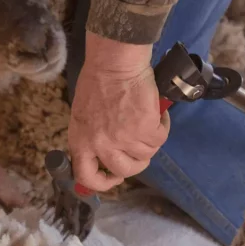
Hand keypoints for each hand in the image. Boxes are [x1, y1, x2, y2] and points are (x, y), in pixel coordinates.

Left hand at [67, 32, 168, 191]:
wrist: (115, 62)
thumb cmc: (99, 82)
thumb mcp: (83, 115)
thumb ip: (91, 136)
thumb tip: (104, 155)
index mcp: (81, 141)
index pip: (86, 176)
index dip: (102, 183)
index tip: (114, 177)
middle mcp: (101, 145)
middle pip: (125, 170)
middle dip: (137, 162)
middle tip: (140, 148)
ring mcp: (123, 139)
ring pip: (146, 154)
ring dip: (151, 140)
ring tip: (149, 122)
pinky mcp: (144, 129)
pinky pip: (160, 139)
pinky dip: (162, 127)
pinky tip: (158, 115)